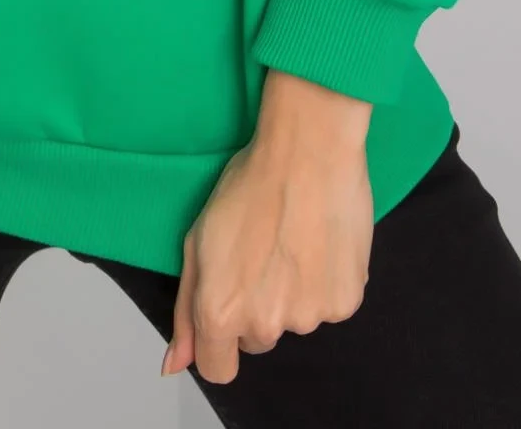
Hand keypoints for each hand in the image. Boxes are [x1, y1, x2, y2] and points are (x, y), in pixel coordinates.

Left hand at [162, 72, 373, 384]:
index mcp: (221, 313)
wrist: (307, 151)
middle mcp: (265, 326)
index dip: (219, 340)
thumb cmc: (248, 186)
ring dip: (292, 294)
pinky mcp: (345, 303)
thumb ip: (186, 310)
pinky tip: (319, 242)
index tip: (229, 305)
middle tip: (262, 254)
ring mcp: (309, 317)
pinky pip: (329, 305)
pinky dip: (325, 283)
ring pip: (295, 321)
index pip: (218, 369)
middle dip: (256, 308)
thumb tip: (175, 365)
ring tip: (293, 240)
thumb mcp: (197, 240)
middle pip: (257, 340)